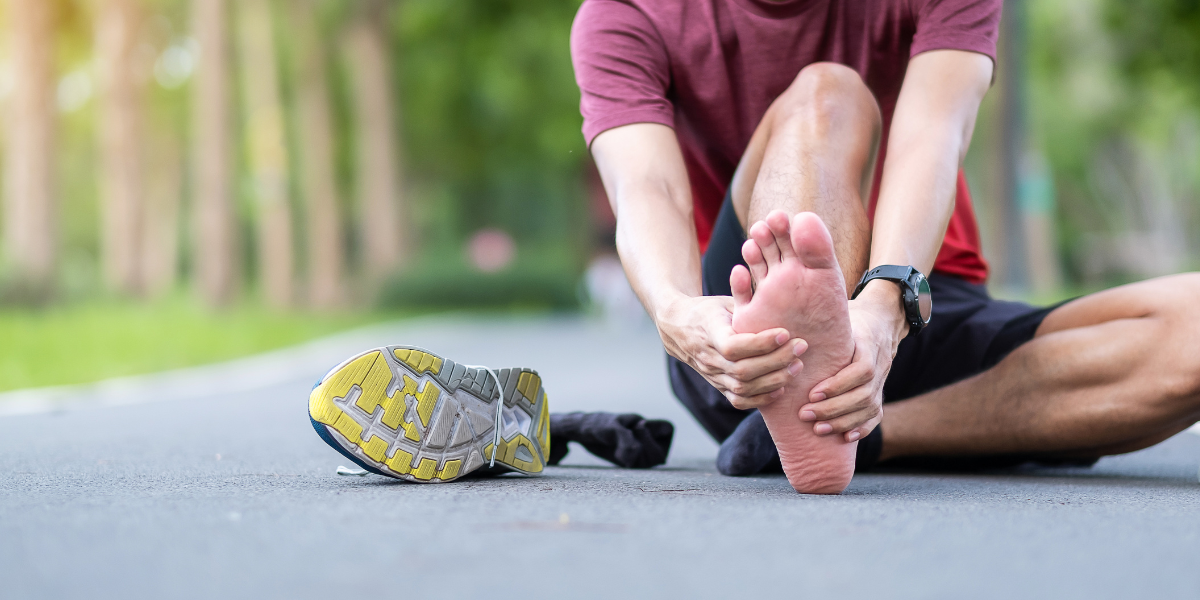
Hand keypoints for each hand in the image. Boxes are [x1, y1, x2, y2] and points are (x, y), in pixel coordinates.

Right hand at [656, 294, 806, 409]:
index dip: (761, 343)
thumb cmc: (708, 311)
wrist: (679, 329)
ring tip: (797, 365)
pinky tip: (781, 387)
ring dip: (774, 380)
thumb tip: (762, 277)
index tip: (785, 333)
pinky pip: (739, 400)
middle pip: (743, 370)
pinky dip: (762, 398)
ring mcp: (712, 375)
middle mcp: (708, 358)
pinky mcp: (718, 387)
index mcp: (708, 333)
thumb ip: (743, 298)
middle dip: (776, 361)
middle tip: (801, 347)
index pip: (734, 346)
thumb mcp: (723, 301)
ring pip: (743, 387)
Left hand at [800, 282, 906, 441]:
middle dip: (833, 408)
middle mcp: (881, 363)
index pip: (861, 370)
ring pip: (870, 407)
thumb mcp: (838, 313)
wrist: (882, 318)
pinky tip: (845, 437)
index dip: (838, 385)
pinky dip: (862, 428)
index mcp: (869, 343)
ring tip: (818, 428)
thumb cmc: (850, 316)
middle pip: (863, 394)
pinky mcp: (881, 391)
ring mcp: (883, 380)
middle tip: (805, 414)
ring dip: (843, 421)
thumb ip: (818, 320)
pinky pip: (877, 415)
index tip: (813, 393)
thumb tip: (784, 325)